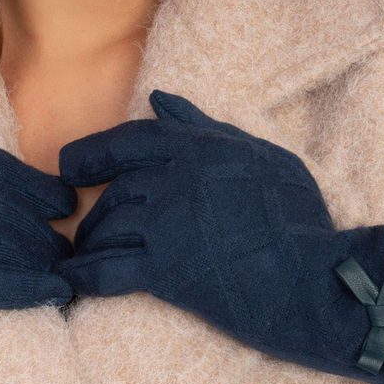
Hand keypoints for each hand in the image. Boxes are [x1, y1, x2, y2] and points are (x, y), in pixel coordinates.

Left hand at [57, 90, 383, 383]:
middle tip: (87, 231)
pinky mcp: (165, 270)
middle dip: (96, 213)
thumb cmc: (297, 217)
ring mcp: (167, 224)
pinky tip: (70, 284)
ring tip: (83, 259)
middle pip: (115, 191)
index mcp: (197, 147)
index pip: (128, 140)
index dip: (91, 153)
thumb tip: (161, 100)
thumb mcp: (260, 156)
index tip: (70, 167)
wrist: (314, 278)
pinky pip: (107, 271)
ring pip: (107, 228)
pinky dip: (84, 277)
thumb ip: (206, 127)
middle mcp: (174, 179)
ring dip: (91, 245)